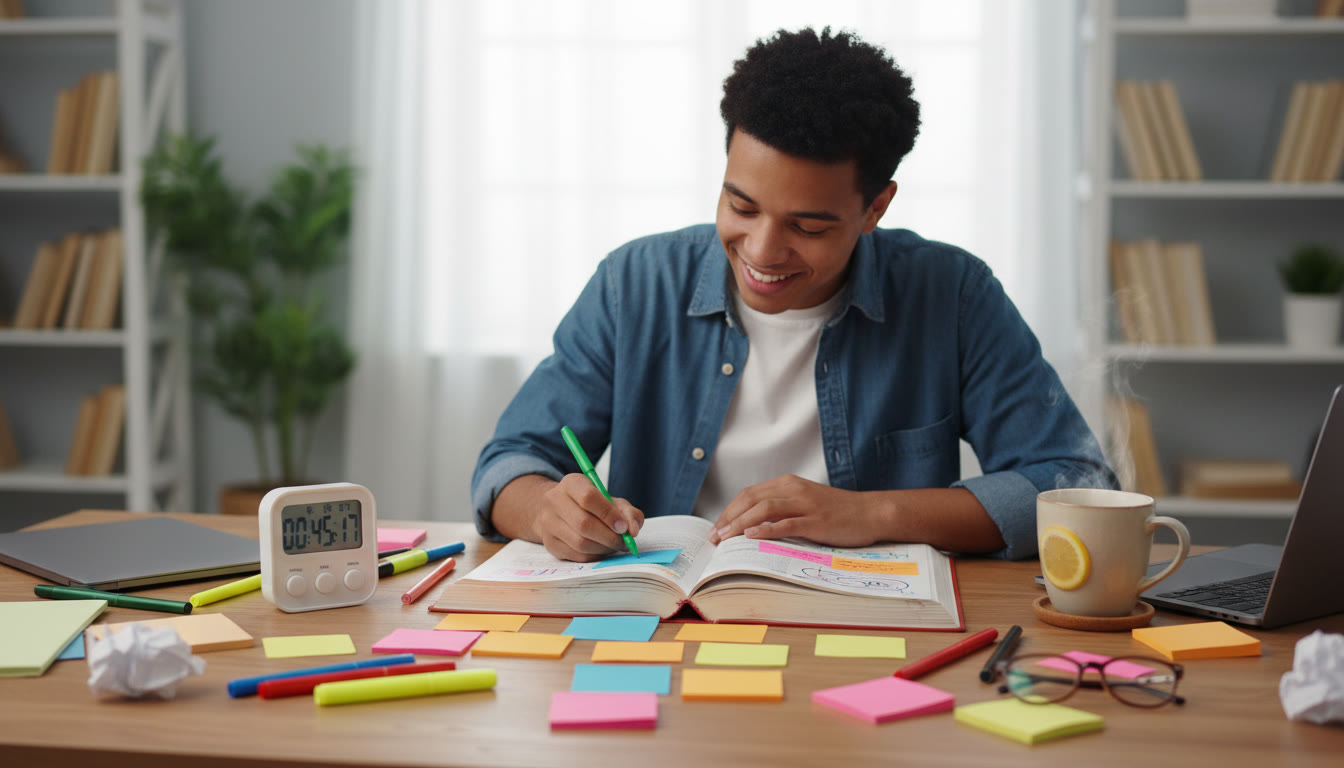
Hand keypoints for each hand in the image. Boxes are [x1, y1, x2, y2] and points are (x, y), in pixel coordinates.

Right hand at [530, 473, 644, 561]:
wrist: (557, 510)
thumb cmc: (590, 505)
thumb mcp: (610, 500)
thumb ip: (627, 512)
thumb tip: (632, 531)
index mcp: (571, 483)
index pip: (588, 498)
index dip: (609, 515)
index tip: (624, 527)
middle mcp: (554, 501)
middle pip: (584, 524)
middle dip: (609, 537)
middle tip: (624, 542)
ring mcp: (548, 523)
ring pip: (580, 543)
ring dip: (603, 548)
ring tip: (614, 545)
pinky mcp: (549, 543)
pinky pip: (576, 555)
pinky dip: (595, 555)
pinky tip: (601, 549)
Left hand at [707, 475, 884, 547]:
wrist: (870, 512)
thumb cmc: (836, 512)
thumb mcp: (804, 504)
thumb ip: (780, 510)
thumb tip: (750, 527)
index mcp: (787, 484)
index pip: (749, 494)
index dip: (729, 511)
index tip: (716, 528)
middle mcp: (793, 490)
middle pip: (751, 499)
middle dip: (728, 518)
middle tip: (714, 537)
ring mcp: (805, 505)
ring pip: (764, 510)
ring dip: (740, 524)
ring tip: (726, 538)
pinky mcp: (816, 521)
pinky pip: (786, 523)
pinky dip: (766, 529)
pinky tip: (752, 537)